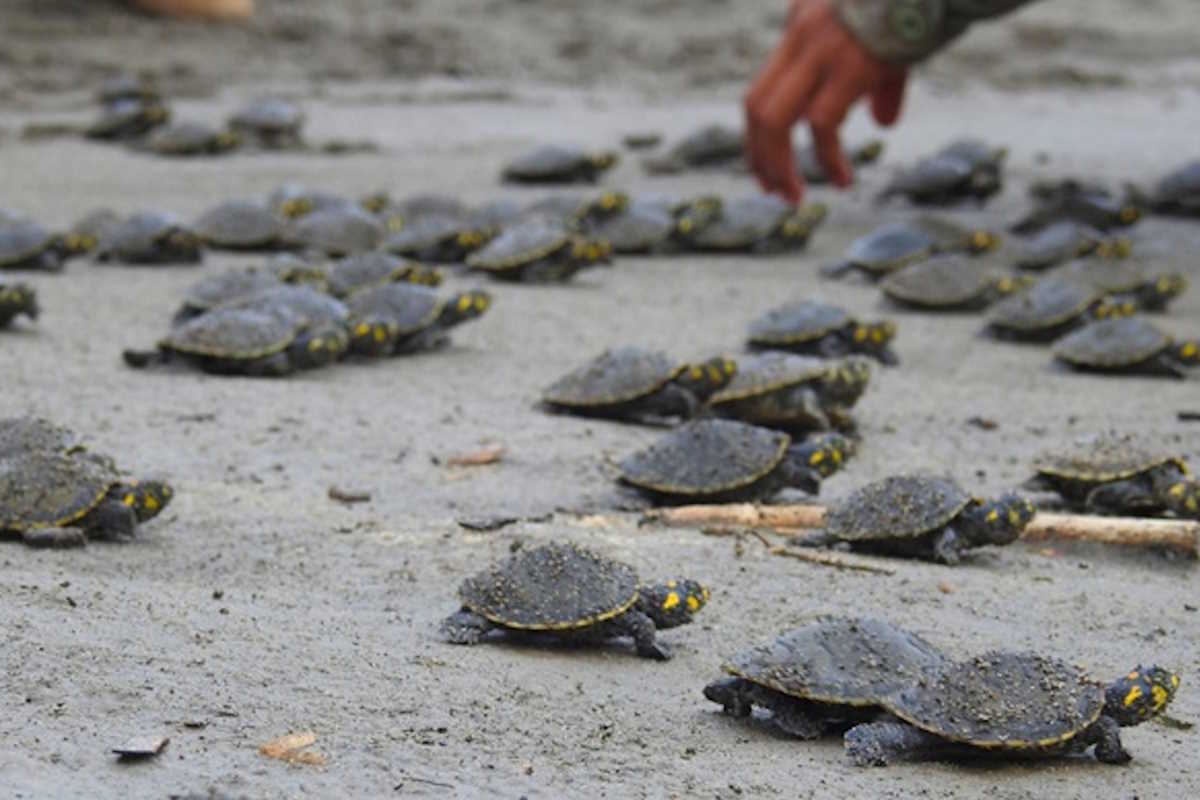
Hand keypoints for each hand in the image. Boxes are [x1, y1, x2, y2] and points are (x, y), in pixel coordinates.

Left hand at [745, 0, 908, 202]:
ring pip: (774, 120)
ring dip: (779, 166)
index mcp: (801, 27)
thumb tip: (883, 124)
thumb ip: (877, 86)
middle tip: (773, 191)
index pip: (762, 89)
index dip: (757, 136)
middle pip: (756, 107)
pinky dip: (827, 159)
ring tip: (794, 197)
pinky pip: (822, 125)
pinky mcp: (850, 66)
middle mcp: (801, 36)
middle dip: (759, 156)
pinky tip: (843, 179)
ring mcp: (821, 51)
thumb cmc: (918, 6)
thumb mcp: (885, 44)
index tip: (766, 169)